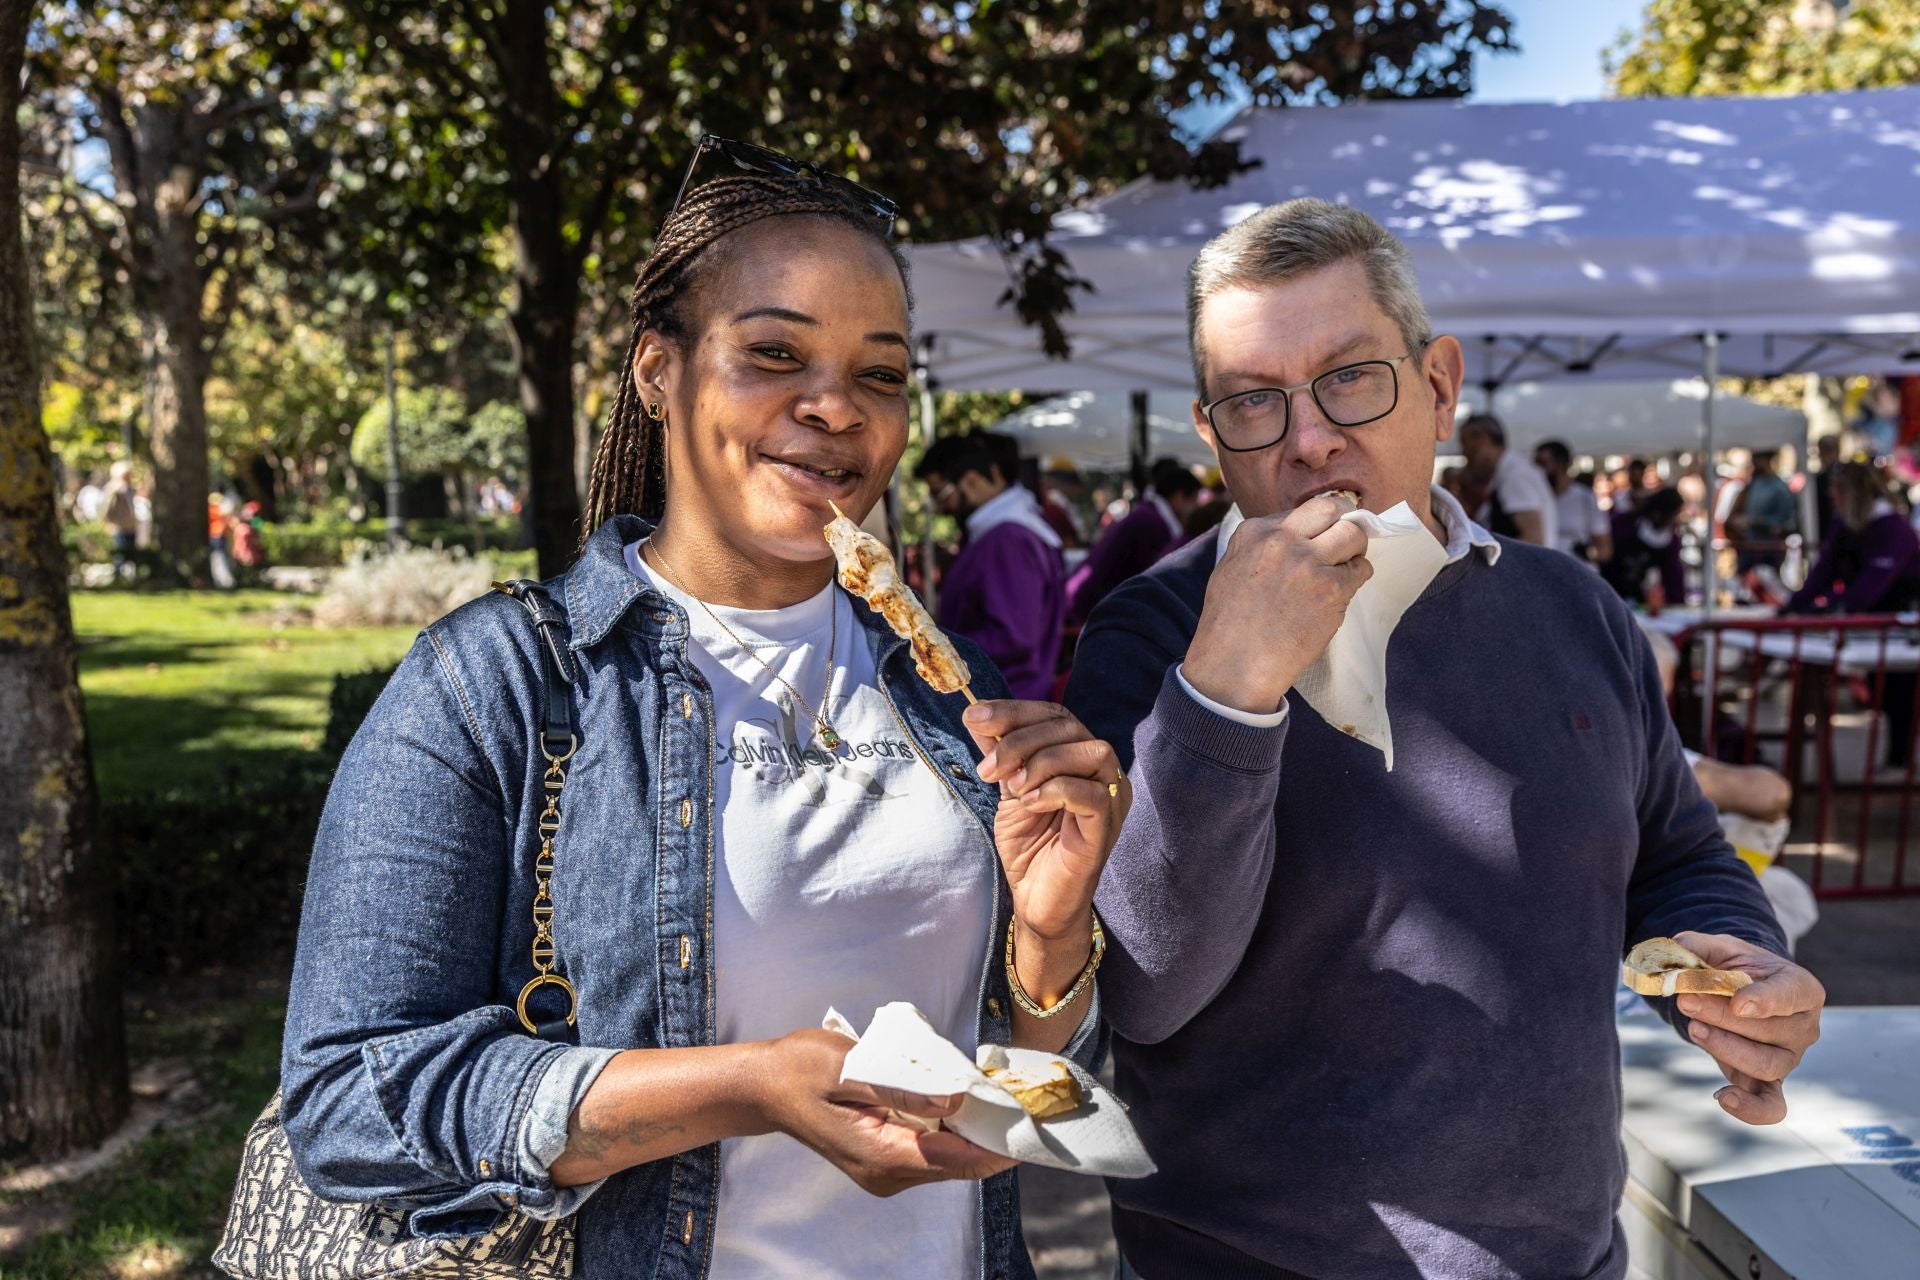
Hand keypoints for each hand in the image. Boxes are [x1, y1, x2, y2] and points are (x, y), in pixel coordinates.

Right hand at [759, 1028, 1015, 1195]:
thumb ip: (902, 1089)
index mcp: (879, 1156)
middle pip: (957, 1165)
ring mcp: (884, 1171)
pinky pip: (931, 1150)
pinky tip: (966, 1101)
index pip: (954, 1160)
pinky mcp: (884, 1159)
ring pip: (947, 1160)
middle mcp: (886, 1174)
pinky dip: (953, 1129)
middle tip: (1024, 1099)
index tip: (1031, 1123)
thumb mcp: (849, 1068)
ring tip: (1002, 1096)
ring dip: (975, 1132)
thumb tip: (955, 1102)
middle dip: (992, 1137)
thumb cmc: (801, 1069)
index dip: (996, 1145)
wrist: (765, 1084)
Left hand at [964, 699, 1128, 942]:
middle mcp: (1102, 772)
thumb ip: (1000, 753)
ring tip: (1012, 788)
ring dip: (1040, 762)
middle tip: (987, 768)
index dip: (1014, 711)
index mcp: (1080, 758)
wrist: (1036, 901)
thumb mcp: (1008, 789)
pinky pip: (1090, 793)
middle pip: (1069, 727)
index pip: (1055, 715)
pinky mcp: (1108, 826)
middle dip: (1019, 740)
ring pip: (1088, 752)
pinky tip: (1030, 804)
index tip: (973, 715)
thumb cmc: (1029, 847)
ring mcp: (1110, 798)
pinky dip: (1054, 790)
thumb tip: (977, 714)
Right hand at [1182, 493, 1371, 713]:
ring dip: (1355, 549)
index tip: (1320, 536)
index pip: (1302, 509)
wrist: (1235, 665)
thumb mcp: (1230, 567)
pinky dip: (1356, 578)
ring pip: (1354, 535)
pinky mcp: (1332, 589)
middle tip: (1344, 540)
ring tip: (1346, 566)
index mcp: (1255, 532)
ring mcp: (1309, 563)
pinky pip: (1361, 571)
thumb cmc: (1229, 624)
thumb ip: (1261, 545)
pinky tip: (1340, 593)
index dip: (1316, 523)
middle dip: (1344, 520)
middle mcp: (1283, 540)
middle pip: (1332, 508)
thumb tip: (1294, 534)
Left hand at [1671, 931, 1824, 1124]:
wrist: (1738, 993)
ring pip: (1766, 1064)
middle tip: (1686, 1000)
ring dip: (1725, 1047)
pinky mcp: (1770, 1082)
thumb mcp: (1720, 949)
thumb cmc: (1735, 969)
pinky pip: (1771, 1105)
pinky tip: (1722, 1097)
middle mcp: (1803, 1027)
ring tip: (1693, 1028)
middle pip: (1770, 1030)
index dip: (1766, 1000)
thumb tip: (1677, 949)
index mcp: (1802, 989)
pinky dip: (1751, 1109)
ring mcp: (1788, 1058)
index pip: (1792, 995)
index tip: (1738, 1002)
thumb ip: (1700, 947)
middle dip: (1723, 1016)